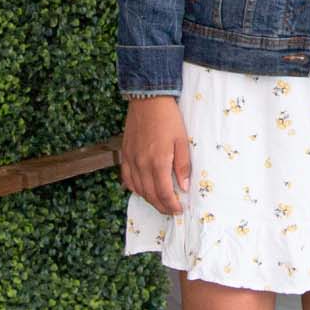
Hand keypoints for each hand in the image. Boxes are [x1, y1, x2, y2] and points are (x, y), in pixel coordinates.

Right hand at [120, 95, 192, 215]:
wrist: (148, 100)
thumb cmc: (168, 118)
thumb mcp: (182, 141)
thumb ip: (182, 166)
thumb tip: (183, 187)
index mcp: (158, 162)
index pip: (164, 193)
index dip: (171, 205)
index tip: (179, 209)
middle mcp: (141, 164)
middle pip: (150, 195)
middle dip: (161, 206)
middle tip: (171, 210)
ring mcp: (131, 160)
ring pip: (137, 189)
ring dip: (149, 199)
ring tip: (160, 202)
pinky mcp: (125, 154)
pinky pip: (127, 178)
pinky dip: (134, 188)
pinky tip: (142, 190)